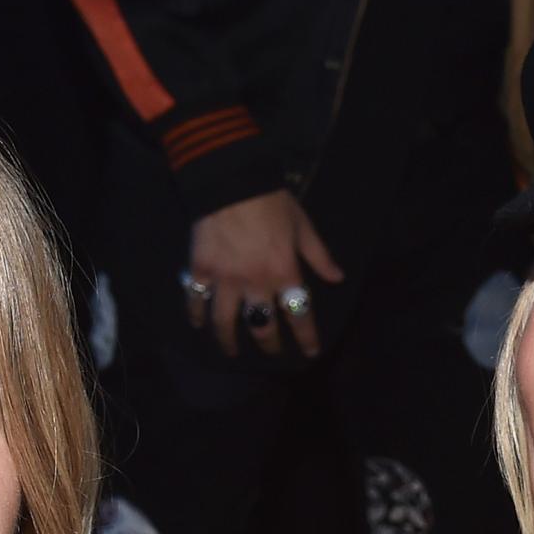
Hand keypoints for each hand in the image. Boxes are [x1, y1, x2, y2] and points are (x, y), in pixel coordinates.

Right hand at [184, 190, 343, 356]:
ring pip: (226, 322)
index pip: (299, 315)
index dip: (306, 337)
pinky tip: (198, 323)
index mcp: (285, 273)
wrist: (232, 180)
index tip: (309, 352)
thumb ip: (319, 256)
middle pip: (263, 327)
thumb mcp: (303, 226)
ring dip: (228, 341)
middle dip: (269, 344)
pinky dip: (196, 314)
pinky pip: (197, 300)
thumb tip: (337, 278)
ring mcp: (226, 280)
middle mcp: (256, 284)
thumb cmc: (272, 201)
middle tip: (270, 350)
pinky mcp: (201, 270)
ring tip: (230, 350)